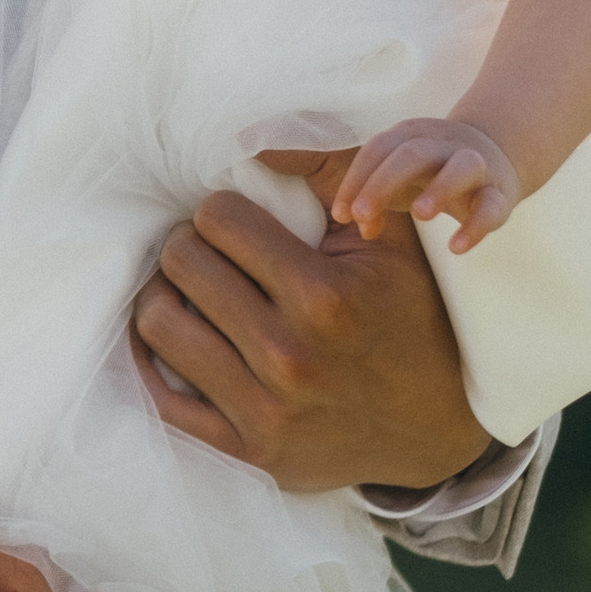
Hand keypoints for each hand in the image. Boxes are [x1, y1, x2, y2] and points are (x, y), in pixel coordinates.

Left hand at [131, 147, 486, 494]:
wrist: (438, 426)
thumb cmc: (411, 316)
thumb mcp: (391, 238)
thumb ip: (331, 172)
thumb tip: (247, 139)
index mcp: (324, 298)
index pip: (218, 218)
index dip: (223, 212)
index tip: (237, 224)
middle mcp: (289, 356)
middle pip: (182, 263)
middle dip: (190, 246)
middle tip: (209, 253)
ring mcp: (264, 411)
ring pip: (157, 323)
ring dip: (165, 295)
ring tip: (189, 291)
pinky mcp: (246, 452)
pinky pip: (160, 398)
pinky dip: (152, 360)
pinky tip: (173, 333)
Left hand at [332, 115, 519, 253]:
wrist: (494, 154)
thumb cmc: (429, 172)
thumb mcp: (397, 181)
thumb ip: (374, 203)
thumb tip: (363, 228)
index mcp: (410, 136)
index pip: (378, 148)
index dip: (357, 179)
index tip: (341, 213)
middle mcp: (443, 144)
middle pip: (413, 153)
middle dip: (383, 182)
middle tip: (361, 215)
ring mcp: (476, 164)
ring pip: (462, 166)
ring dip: (440, 188)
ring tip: (419, 215)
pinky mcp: (500, 191)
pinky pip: (492, 205)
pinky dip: (476, 226)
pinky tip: (456, 247)